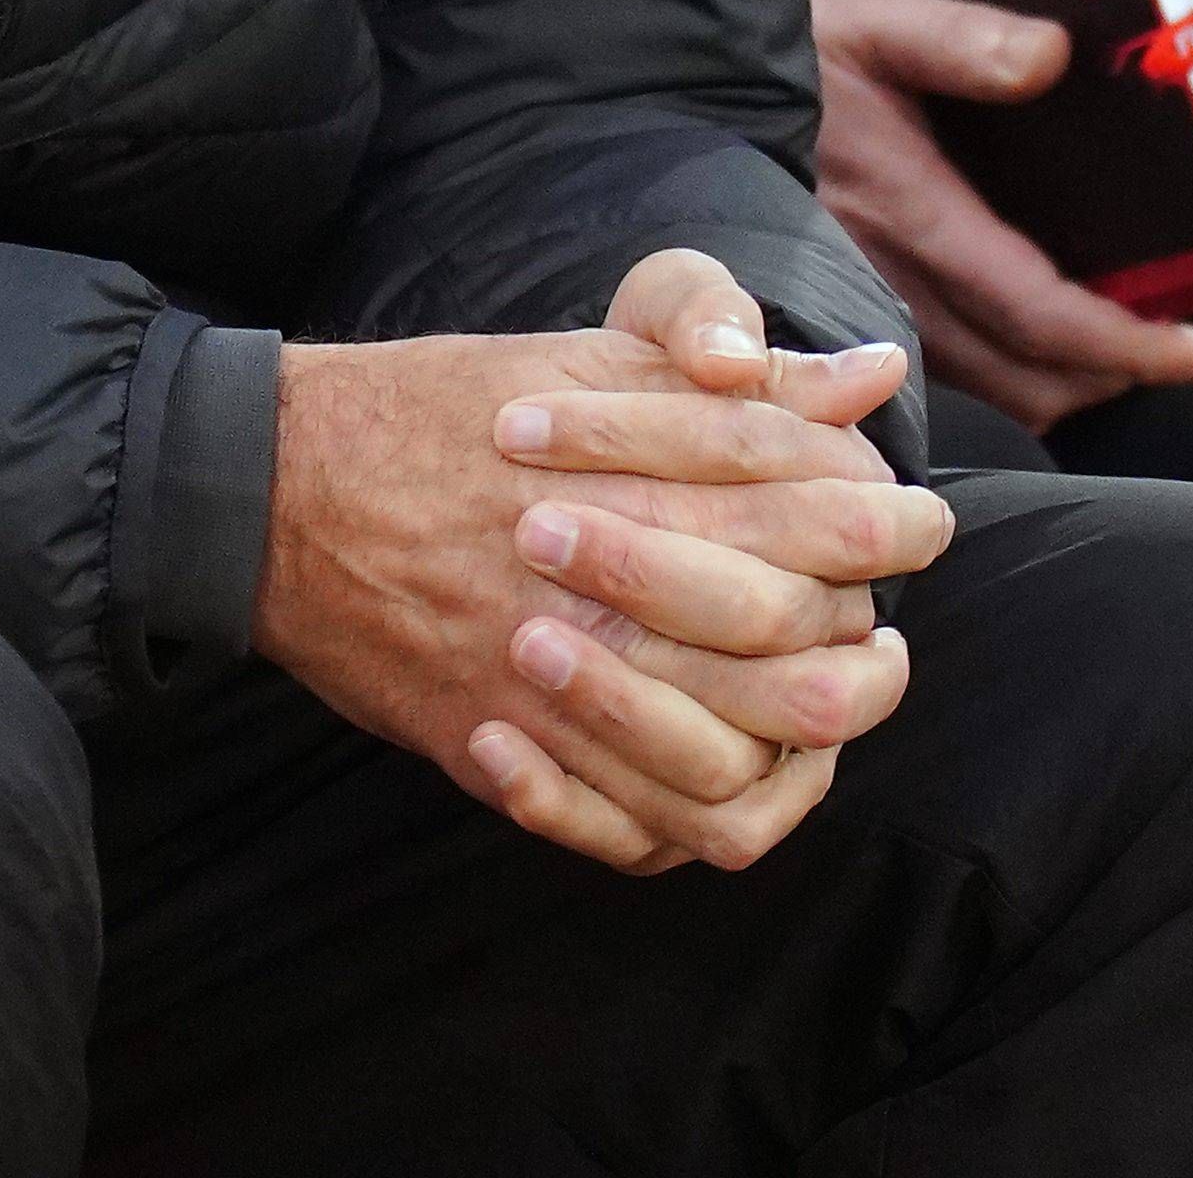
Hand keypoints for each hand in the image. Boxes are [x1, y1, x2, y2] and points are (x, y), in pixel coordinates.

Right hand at [258, 264, 929, 876]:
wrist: (275, 491)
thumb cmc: (440, 409)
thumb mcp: (584, 360)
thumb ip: (731, 372)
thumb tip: (870, 372)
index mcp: (636, 471)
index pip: (821, 505)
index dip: (892, 519)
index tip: (917, 523)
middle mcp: (602, 582)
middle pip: (796, 641)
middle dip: (862, 639)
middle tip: (876, 633)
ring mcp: (551, 681)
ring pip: (733, 760)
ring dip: (799, 745)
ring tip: (817, 712)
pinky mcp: (500, 750)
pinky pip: (632, 832)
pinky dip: (690, 816)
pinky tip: (720, 776)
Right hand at [803, 0, 1192, 432]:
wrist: (678, 56)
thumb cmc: (785, 25)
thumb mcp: (869, 11)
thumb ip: (961, 38)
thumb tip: (1053, 56)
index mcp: (907, 207)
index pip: (1039, 310)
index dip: (1130, 346)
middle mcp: (879, 270)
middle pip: (1015, 377)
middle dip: (1103, 382)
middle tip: (1172, 362)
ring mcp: (849, 290)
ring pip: (970, 386)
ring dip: (1050, 386)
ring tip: (1109, 364)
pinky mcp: (830, 289)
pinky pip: (927, 367)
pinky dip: (991, 375)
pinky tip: (1016, 350)